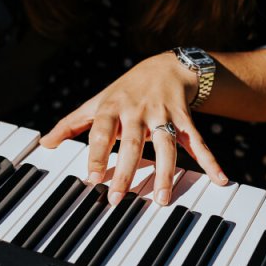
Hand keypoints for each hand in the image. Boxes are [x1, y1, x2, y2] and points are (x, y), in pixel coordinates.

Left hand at [40, 52, 227, 205]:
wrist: (165, 67)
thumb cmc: (125, 91)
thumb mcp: (96, 103)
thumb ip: (72, 124)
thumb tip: (45, 143)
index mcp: (112, 107)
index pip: (101, 131)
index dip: (96, 154)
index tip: (91, 178)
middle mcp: (138, 110)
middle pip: (134, 142)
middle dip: (127, 169)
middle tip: (120, 197)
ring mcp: (164, 115)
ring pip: (167, 145)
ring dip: (165, 172)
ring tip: (161, 198)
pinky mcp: (186, 119)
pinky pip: (198, 142)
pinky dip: (210, 161)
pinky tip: (220, 179)